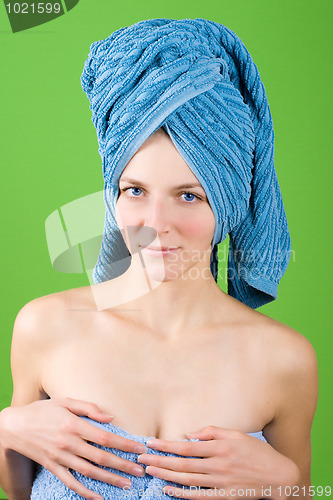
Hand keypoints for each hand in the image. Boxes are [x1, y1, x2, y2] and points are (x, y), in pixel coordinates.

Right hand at [0, 397, 146, 499]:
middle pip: (101, 457)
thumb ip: (89, 408)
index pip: (105, 437)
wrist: (14, 426)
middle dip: (123, 464)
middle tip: (140, 470)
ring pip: (89, 471)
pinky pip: (71, 482)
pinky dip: (85, 492)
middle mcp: (69, 443)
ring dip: (110, 479)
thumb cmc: (43, 410)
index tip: (139, 449)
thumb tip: (111, 418)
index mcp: (74, 425)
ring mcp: (60, 457)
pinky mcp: (53, 467)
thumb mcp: (66, 401)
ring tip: (127, 484)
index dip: (124, 444)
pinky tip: (98, 497)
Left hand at [138, 425, 299, 498]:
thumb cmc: (256, 451)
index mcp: (220, 447)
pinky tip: (168, 489)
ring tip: (149, 470)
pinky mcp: (224, 496)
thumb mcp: (236, 434)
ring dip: (166, 475)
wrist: (278, 476)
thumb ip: (212, 432)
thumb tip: (189, 434)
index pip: (186, 446)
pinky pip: (199, 496)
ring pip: (187, 480)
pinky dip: (182, 494)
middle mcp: (218, 465)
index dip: (166, 445)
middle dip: (160, 460)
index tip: (151, 443)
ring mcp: (220, 482)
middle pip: (182, 464)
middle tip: (141, 458)